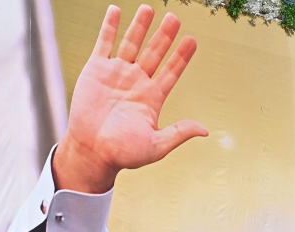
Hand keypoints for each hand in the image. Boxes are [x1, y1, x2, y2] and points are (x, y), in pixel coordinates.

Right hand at [53, 5, 207, 193]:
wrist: (91, 152)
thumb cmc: (123, 153)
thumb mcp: (155, 146)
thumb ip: (178, 133)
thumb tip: (204, 130)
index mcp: (152, 97)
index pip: (171, 71)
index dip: (182, 56)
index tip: (192, 41)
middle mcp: (136, 81)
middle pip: (154, 52)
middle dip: (165, 35)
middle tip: (175, 18)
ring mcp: (116, 74)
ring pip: (131, 43)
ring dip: (140, 26)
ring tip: (149, 9)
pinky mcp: (96, 70)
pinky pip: (104, 44)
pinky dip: (109, 27)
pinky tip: (115, 10)